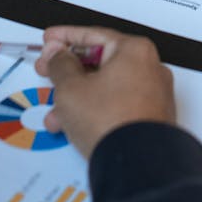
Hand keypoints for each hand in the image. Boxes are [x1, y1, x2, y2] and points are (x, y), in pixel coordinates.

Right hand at [35, 26, 175, 157]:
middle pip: (100, 62)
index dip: (65, 37)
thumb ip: (60, 65)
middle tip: (47, 71)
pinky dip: (95, 110)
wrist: (137, 165)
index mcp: (134, 50)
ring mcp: (154, 94)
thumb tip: (58, 54)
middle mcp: (150, 67)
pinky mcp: (152, 118)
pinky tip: (74, 126)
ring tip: (55, 113)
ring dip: (77, 97)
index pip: (94, 35)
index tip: (49, 39)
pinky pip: (118, 105)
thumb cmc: (110, 121)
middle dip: (68, 72)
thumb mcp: (71, 88)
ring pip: (106, 87)